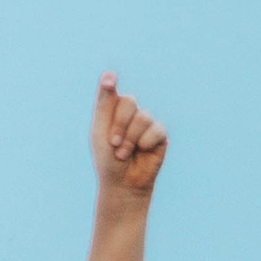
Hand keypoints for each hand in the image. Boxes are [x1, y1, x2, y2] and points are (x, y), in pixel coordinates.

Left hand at [90, 72, 166, 206]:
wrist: (122, 184)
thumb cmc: (107, 161)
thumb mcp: (101, 132)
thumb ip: (105, 105)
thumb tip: (109, 75)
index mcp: (112, 112)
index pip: (111, 91)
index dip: (109, 84)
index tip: (108, 81)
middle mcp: (130, 114)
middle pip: (129, 101)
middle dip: (119, 124)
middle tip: (114, 144)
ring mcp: (146, 123)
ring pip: (142, 117)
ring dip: (130, 139)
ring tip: (124, 154)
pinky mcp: (159, 134)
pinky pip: (155, 130)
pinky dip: (145, 143)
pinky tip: (142, 152)